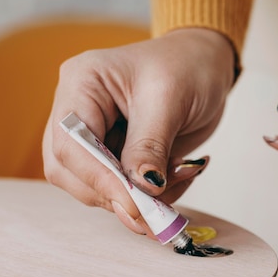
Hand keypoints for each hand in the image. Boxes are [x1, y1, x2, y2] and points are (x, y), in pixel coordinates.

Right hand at [43, 28, 234, 235]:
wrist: (207, 66)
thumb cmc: (188, 66)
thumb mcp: (170, 100)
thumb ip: (150, 146)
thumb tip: (141, 191)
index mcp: (82, 83)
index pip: (70, 142)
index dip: (99, 179)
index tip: (135, 205)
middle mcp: (79, 112)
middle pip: (72, 172)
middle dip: (116, 194)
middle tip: (157, 210)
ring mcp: (96, 136)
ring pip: (97, 187)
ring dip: (140, 197)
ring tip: (181, 174)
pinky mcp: (116, 156)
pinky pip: (123, 189)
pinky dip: (153, 194)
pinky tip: (181, 174)